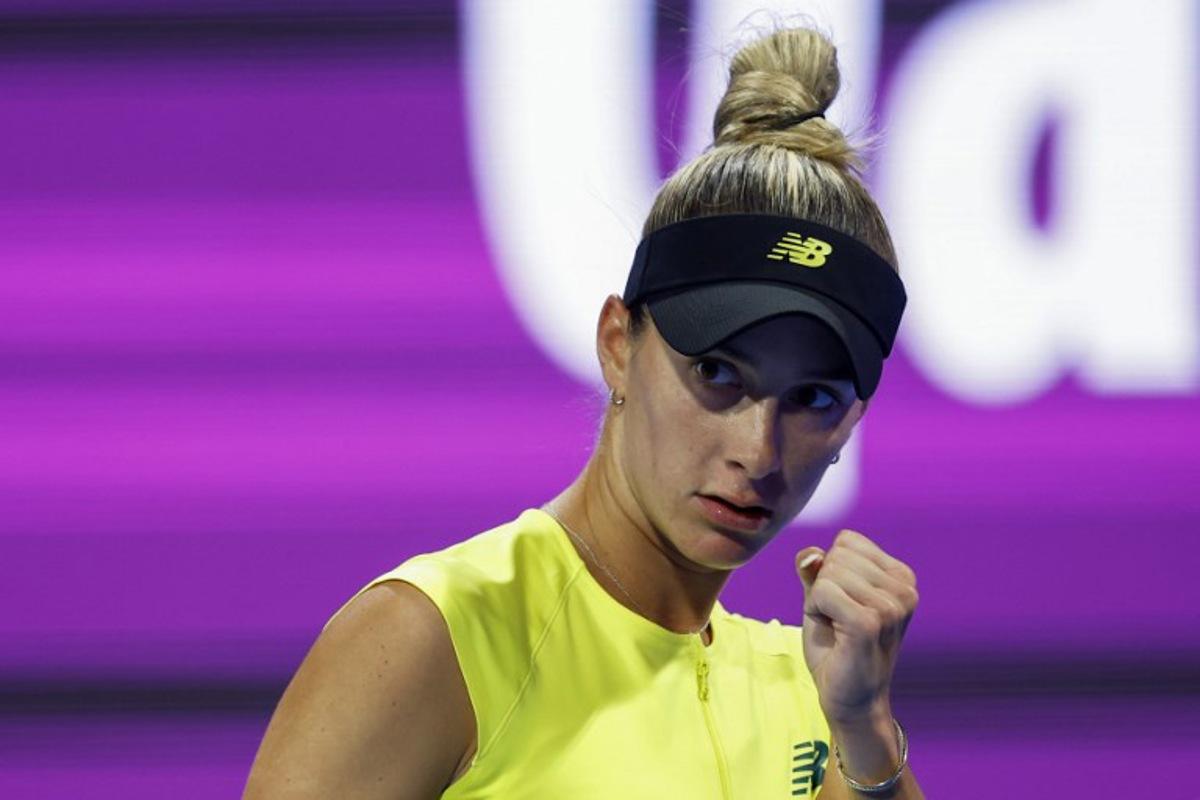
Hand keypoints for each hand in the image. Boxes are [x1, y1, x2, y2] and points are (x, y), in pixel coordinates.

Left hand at [795, 529, 917, 725]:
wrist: (849, 698)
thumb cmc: (837, 647)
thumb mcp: (822, 598)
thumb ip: (815, 570)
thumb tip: (810, 553)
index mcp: (901, 576)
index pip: (848, 541)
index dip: (831, 571)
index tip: (842, 604)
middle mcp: (904, 588)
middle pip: (837, 554)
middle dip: (824, 586)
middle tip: (838, 620)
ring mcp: (891, 606)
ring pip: (828, 572)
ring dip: (820, 601)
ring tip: (839, 629)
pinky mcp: (871, 622)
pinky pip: (823, 591)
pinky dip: (816, 609)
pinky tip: (835, 634)